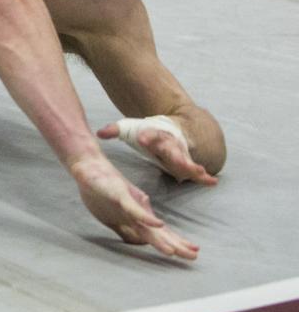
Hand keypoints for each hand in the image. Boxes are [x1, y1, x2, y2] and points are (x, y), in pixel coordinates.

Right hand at [70, 154, 199, 259]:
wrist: (88, 165)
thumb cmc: (99, 188)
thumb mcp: (111, 216)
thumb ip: (125, 229)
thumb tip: (138, 243)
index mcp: (137, 214)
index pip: (158, 233)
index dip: (174, 243)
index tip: (190, 252)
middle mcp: (138, 209)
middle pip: (159, 232)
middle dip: (176, 244)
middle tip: (194, 255)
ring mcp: (129, 203)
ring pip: (148, 225)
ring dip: (162, 238)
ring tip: (176, 250)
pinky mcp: (120, 195)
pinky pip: (134, 209)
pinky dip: (145, 217)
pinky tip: (157, 224)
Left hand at [98, 121, 218, 185]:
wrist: (172, 129)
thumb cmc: (147, 133)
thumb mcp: (130, 130)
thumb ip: (115, 131)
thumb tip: (100, 133)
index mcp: (154, 135)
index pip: (150, 135)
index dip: (147, 136)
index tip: (143, 138)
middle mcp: (169, 144)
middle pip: (172, 149)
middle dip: (174, 155)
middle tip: (178, 161)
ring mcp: (181, 153)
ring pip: (187, 160)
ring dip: (193, 167)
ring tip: (201, 172)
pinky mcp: (187, 163)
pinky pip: (196, 171)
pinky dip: (204, 176)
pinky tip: (212, 182)